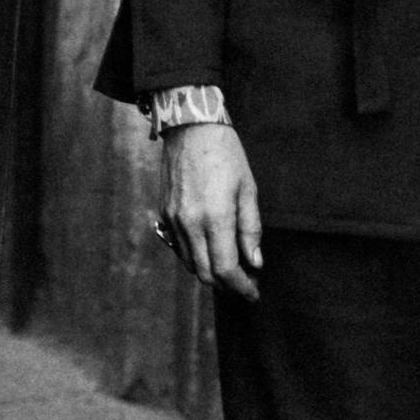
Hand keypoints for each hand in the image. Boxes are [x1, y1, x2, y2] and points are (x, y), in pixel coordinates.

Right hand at [160, 123, 261, 300]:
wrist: (190, 127)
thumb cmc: (226, 154)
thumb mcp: (248, 189)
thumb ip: (251, 229)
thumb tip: (255, 262)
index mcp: (214, 217)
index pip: (225, 268)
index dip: (241, 286)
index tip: (254, 292)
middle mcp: (189, 223)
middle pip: (205, 273)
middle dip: (227, 285)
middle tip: (246, 282)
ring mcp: (173, 220)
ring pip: (190, 263)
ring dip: (211, 272)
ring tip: (231, 266)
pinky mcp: (164, 214)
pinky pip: (179, 247)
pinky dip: (196, 256)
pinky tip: (212, 248)